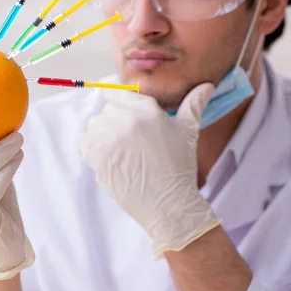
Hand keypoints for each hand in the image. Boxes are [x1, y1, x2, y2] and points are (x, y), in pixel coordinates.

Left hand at [77, 83, 221, 258]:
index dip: (119, 104)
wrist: (169, 204)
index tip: (123, 117)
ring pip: (94, 127)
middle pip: (107, 112)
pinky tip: (108, 161)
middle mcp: (126, 119)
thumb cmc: (180, 168)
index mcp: (147, 109)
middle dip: (116, 125)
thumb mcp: (188, 131)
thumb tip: (207, 85)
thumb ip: (193, 104)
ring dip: (102, 138)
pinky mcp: (96, 155)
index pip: (120, 93)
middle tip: (132, 147)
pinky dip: (90, 151)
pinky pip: (83, 144)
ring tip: (122, 155)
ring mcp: (109, 137)